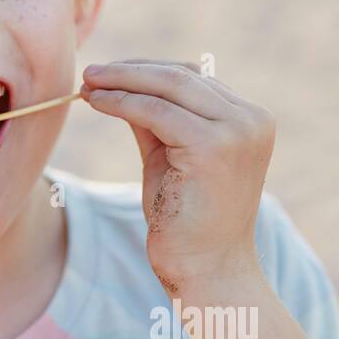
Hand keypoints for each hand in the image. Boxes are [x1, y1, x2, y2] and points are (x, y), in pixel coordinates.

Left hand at [81, 60, 274, 294]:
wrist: (205, 268)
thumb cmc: (184, 218)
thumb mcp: (169, 154)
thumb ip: (154, 118)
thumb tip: (116, 83)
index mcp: (250, 118)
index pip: (194, 78)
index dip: (147, 70)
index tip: (108, 73)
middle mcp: (252, 119)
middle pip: (182, 76)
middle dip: (130, 71)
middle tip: (90, 72)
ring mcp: (238, 131)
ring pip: (168, 87)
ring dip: (121, 81)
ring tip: (87, 84)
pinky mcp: (213, 147)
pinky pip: (155, 111)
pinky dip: (121, 102)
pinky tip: (96, 102)